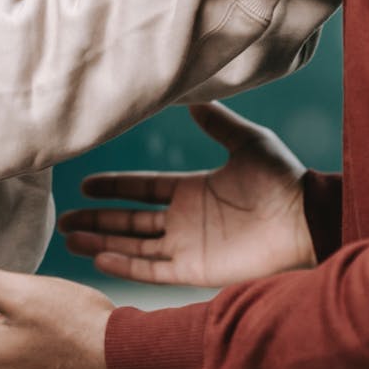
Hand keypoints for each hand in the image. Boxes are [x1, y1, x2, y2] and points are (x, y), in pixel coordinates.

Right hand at [59, 102, 313, 286]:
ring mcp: (188, 247)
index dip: (114, 188)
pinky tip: (100, 259)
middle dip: (97, 221)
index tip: (84, 185)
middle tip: (64, 219)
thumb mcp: (247, 142)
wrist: (304, 219)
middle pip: (130, 221)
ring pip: (134, 246)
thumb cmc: (281, 180)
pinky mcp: (195, 270)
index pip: (142, 190)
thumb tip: (194, 98)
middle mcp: (185, 220)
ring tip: (70, 239)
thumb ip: (218, 122)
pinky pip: (152, 270)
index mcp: (192, 191)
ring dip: (103, 243)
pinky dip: (126, 265)